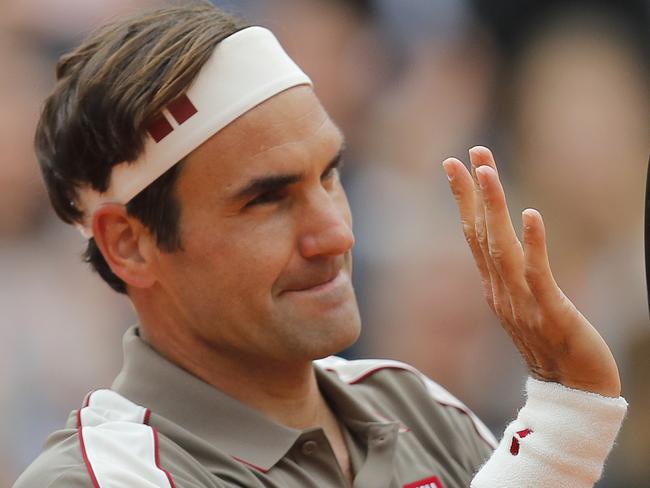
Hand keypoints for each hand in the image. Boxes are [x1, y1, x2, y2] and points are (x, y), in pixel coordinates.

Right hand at [442, 146, 620, 397]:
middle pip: (480, 235)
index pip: (473, 234)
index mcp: (493, 287)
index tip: (455, 164)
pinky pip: (538, 275)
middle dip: (472, 192)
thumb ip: (508, 276)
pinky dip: (532, 245)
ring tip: (488, 171)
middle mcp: (499, 291)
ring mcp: (521, 303)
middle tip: (466, 154)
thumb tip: (498, 245)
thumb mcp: (522, 306)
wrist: (572, 391)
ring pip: (501, 249)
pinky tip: (529, 215)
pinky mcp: (551, 314)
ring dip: (493, 208)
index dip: (464, 198)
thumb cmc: (550, 346)